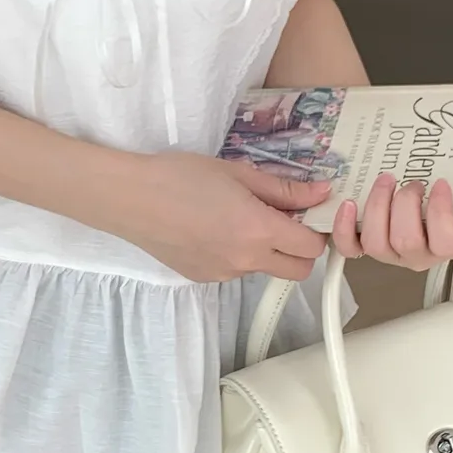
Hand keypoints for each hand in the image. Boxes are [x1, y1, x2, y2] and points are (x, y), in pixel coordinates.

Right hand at [117, 153, 330, 282]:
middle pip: (299, 271)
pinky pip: (237, 270)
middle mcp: (246, 260)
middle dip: (301, 250)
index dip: (317, 230)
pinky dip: (239, 254)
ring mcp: (224, 274)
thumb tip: (322, 193)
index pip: (312, 248)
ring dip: (267, 251)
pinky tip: (215, 230)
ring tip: (238, 218)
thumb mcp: (238, 173)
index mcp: (259, 231)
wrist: (131, 199)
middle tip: (285, 221)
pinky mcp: (205, 279)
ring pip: (266, 269)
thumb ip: (284, 189)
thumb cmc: (181, 176)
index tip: (309, 213)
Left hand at [331, 174, 452, 271]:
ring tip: (386, 183)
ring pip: (377, 242)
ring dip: (378, 207)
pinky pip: (350, 247)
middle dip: (405, 205)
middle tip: (411, 183)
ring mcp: (390, 252)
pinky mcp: (364, 245)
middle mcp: (418, 254)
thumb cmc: (446, 204)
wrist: (419, 203)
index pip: (446, 242)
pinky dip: (345, 227)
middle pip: (406, 241)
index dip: (439, 212)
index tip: (438, 184)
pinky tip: (349, 205)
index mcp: (448, 245)